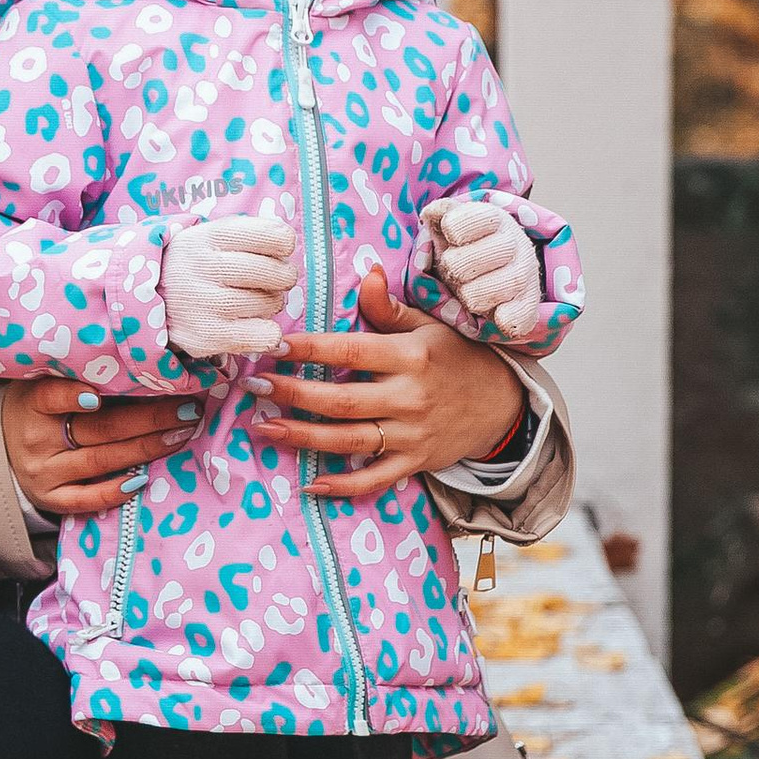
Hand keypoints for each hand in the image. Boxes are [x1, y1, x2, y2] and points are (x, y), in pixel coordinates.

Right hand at [3, 373, 210, 519]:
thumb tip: (137, 361)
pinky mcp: (52, 498)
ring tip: (181, 434)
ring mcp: (45, 472)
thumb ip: (76, 374)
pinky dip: (114, 492)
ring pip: (101, 461)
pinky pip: (86, 500)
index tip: (101, 393)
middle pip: (98, 428)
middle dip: (149, 419)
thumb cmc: (36, 406)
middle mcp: (37, 440)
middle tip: (187, 409)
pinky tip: (141, 479)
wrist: (2, 448)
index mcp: (32, 403)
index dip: (75, 396)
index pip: (51, 396)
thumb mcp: (41, 381)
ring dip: (147, 448)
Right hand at [160, 211, 297, 358]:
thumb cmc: (197, 263)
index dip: (284, 244)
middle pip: (276, 273)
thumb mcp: (212, 235)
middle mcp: (204, 268)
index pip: (274, 236)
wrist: (147, 295)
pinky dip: (268, 332)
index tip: (277, 250)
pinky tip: (253, 325)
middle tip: (273, 280)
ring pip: (270, 304)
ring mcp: (203, 304)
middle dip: (283, 277)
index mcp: (209, 236)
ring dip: (271, 304)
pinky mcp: (206, 337)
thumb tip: (289, 247)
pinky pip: (264, 336)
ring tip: (253, 301)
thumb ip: (250, 234)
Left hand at [251, 270, 524, 500]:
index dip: (310, 349)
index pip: (351, 351)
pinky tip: (311, 483)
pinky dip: (344, 486)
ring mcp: (413, 434)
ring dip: (304, 437)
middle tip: (255, 386)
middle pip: (342, 400)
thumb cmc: (456, 356)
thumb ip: (390, 307)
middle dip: (294, 394)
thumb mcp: (430, 324)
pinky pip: (376, 478)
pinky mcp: (416, 462)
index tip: (274, 345)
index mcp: (411, 356)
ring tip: (264, 427)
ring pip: (350, 441)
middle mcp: (410, 397)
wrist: (502, 403)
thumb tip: (367, 272)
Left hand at [428, 193, 544, 338]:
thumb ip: (441, 214)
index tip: (450, 238)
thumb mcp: (449, 225)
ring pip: (507, 282)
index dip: (457, 228)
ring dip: (475, 294)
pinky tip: (495, 317)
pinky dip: (508, 317)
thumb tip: (433, 213)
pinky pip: (523, 312)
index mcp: (495, 220)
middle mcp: (516, 243)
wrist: (491, 270)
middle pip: (490, 253)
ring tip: (465, 294)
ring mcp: (526, 273)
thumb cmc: (465, 247)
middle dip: (459, 266)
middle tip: (452, 271)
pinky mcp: (528, 302)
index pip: (480, 217)